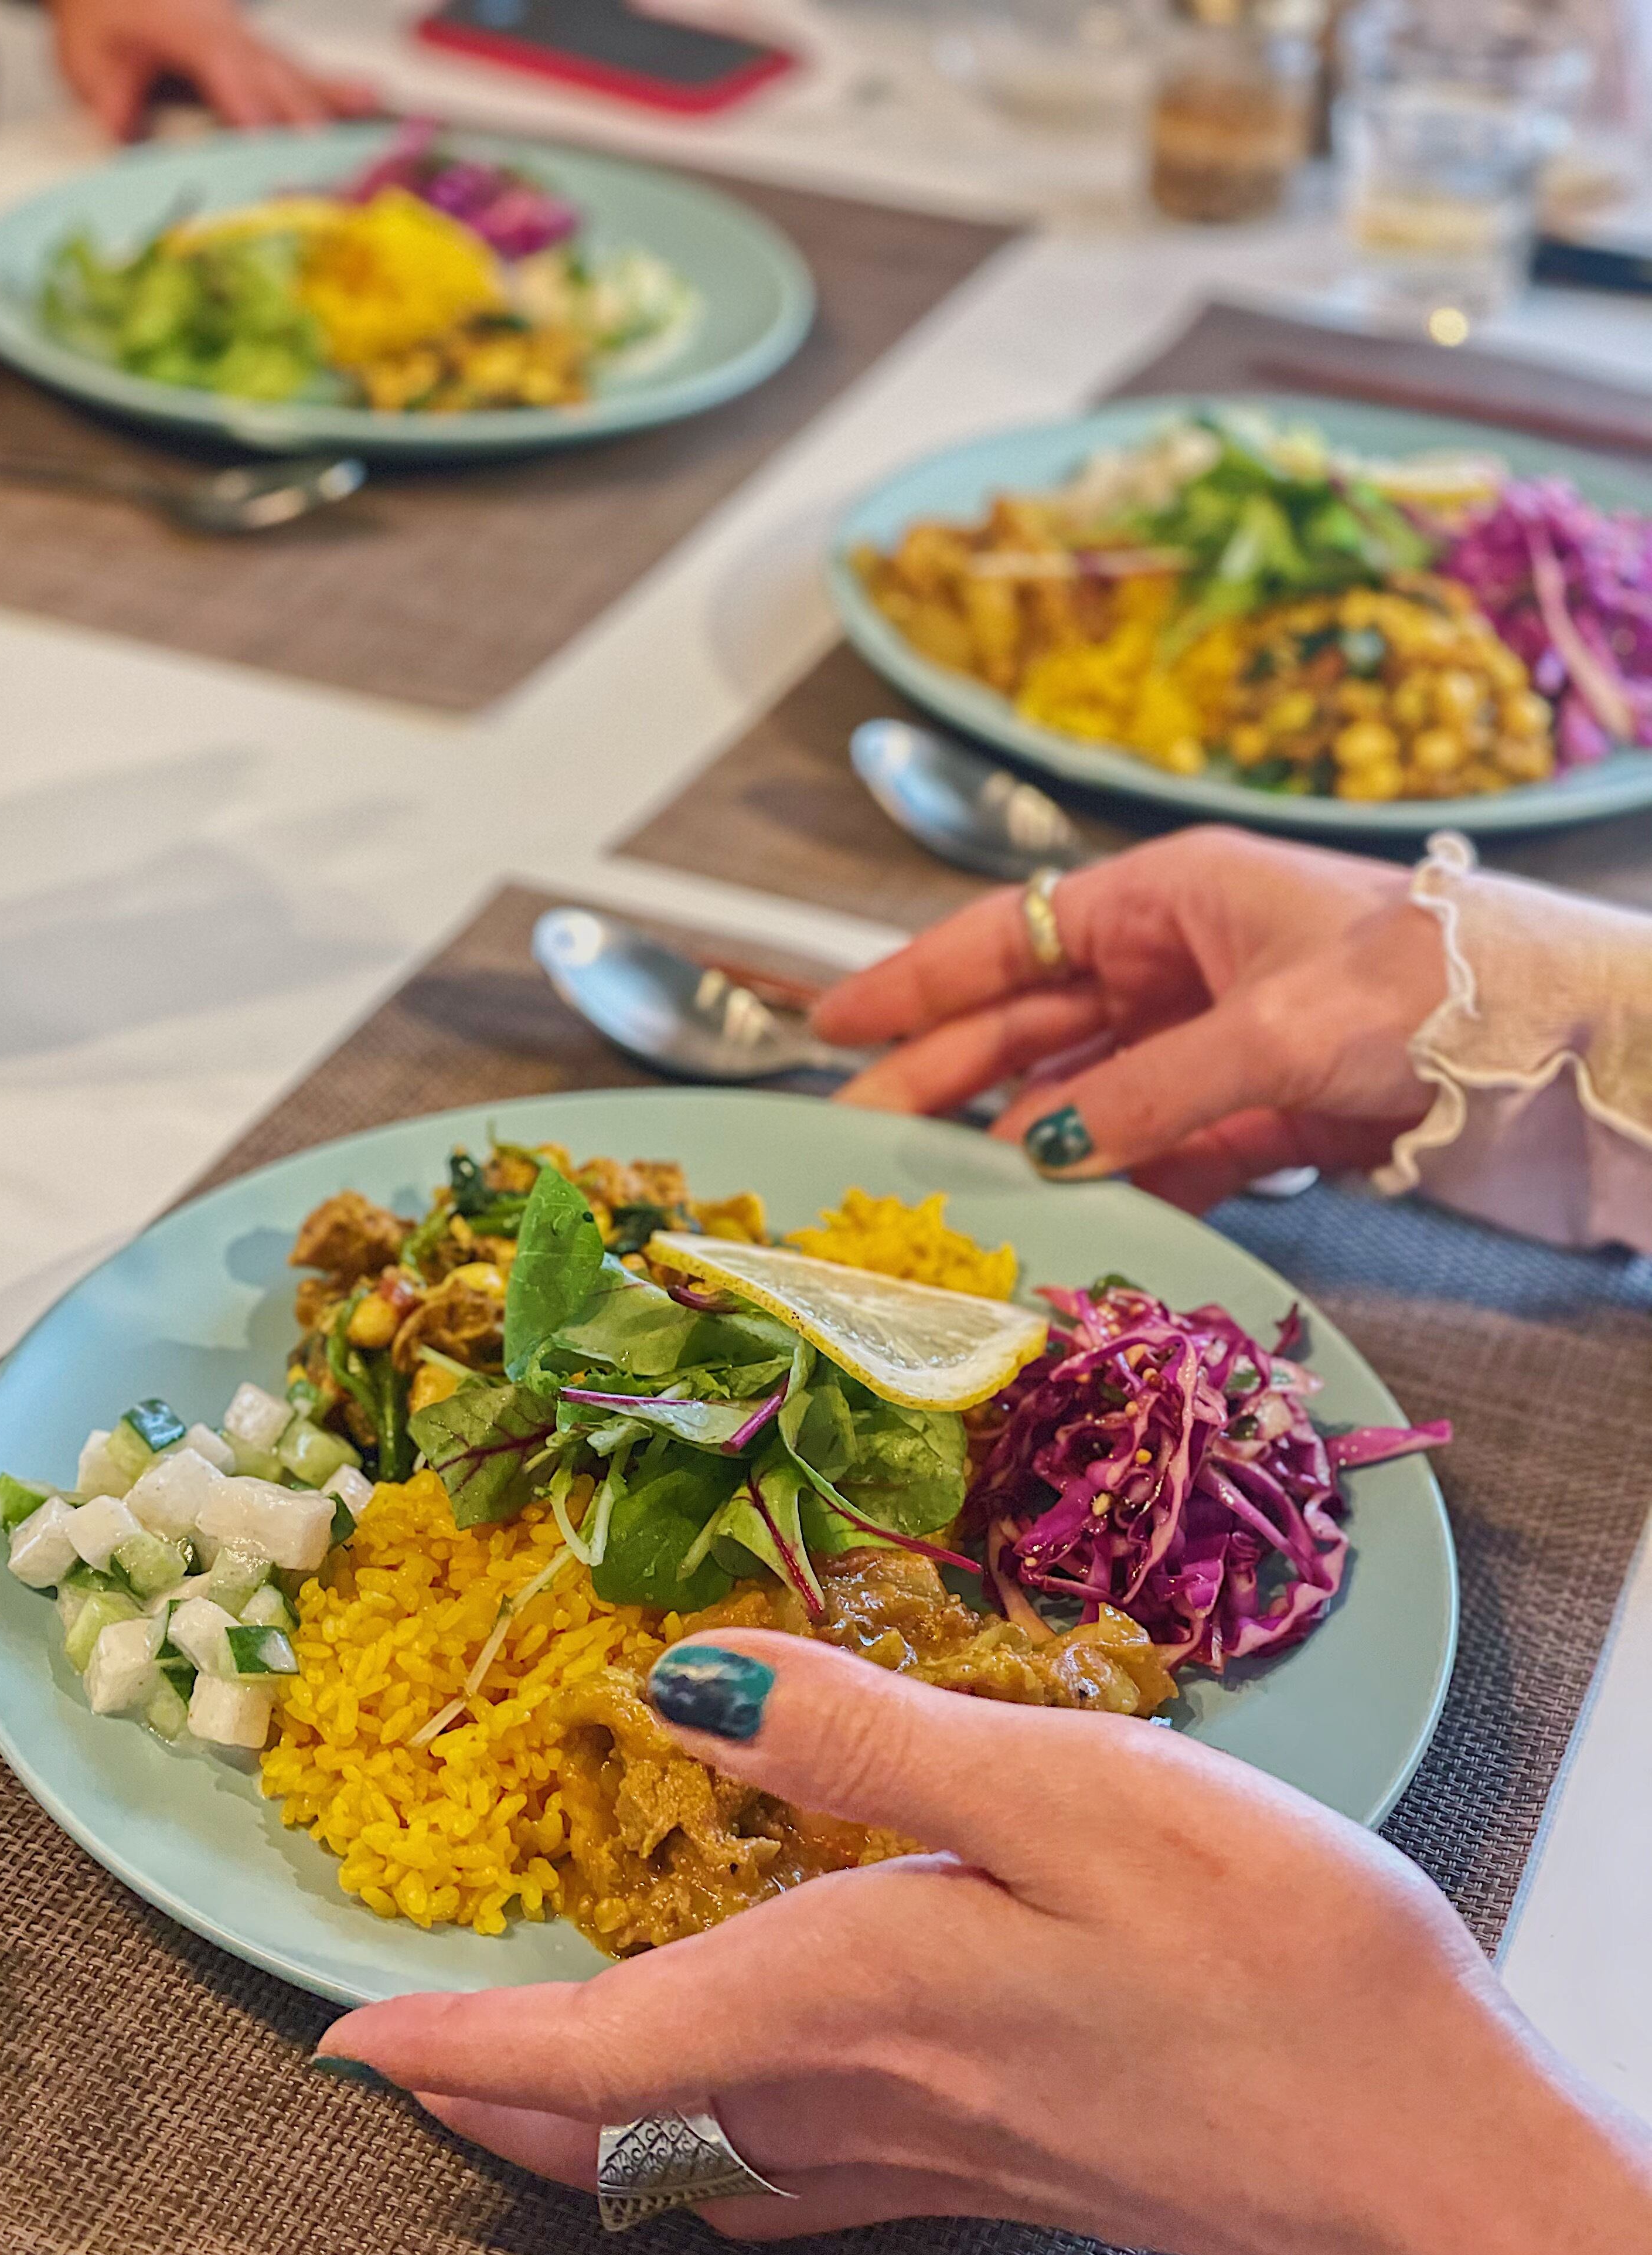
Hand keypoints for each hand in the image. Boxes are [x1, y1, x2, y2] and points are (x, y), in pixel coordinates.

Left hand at [49, 0, 375, 139]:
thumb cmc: (101, 15)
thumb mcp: (86, 58)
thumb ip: (111, 105)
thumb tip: (132, 149)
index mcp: (179, 21)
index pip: (221, 62)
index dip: (246, 101)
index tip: (265, 141)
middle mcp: (223, 25)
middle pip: (271, 74)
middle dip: (297, 121)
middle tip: (322, 165)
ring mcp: (246, 35)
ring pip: (291, 73)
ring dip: (326, 110)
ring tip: (359, 143)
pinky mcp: (258, 48)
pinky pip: (299, 68)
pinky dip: (334, 87)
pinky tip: (368, 95)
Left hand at [318, 1634, 1651, 2254]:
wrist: (1432, 2149)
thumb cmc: (1274, 1961)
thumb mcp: (1073, 1793)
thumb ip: (869, 1740)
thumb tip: (691, 1685)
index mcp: (863, 1995)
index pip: (604, 2050)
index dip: (459, 2051)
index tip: (344, 2048)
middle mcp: (877, 2096)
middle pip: (630, 2133)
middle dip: (498, 2106)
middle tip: (409, 2065)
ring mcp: (946, 2150)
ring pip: (704, 2165)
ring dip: (593, 2132)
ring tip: (534, 2081)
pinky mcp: (1014, 2164)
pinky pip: (802, 2178)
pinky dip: (715, 2149)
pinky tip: (742, 2122)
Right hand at [812, 827, 1449, 1210]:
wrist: (1551, 1044)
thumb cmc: (1423, 984)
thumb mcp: (1275, 1029)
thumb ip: (1148, 1090)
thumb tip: (1037, 1150)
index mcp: (1169, 898)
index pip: (1009, 937)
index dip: (915, 982)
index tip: (834, 1027)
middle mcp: (1177, 964)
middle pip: (1030, 1027)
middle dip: (944, 1079)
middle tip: (863, 1140)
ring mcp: (1210, 1042)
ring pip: (1084, 1098)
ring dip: (1021, 1147)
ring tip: (945, 1201)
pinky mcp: (1252, 1114)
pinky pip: (1155, 1151)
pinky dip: (1112, 1187)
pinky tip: (1062, 1225)